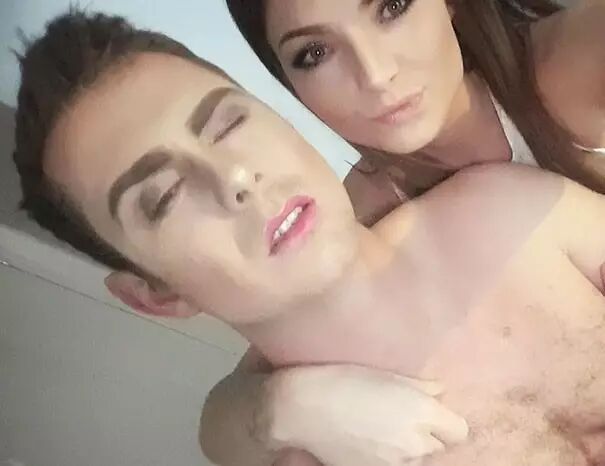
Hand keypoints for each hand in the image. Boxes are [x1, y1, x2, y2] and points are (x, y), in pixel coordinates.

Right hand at [263, 365, 467, 465]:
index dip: (445, 421)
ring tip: (385, 433)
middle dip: (428, 435)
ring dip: (410, 449)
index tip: (430, 413)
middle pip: (440, 447)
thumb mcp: (386, 374)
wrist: (302, 407)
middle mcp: (416, 442)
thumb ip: (422, 385)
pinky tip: (372, 443)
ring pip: (419, 460)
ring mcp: (396, 463)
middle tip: (402, 420)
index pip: (459, 431)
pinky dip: (391, 459)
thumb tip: (440, 392)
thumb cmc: (342, 380)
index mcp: (422, 411)